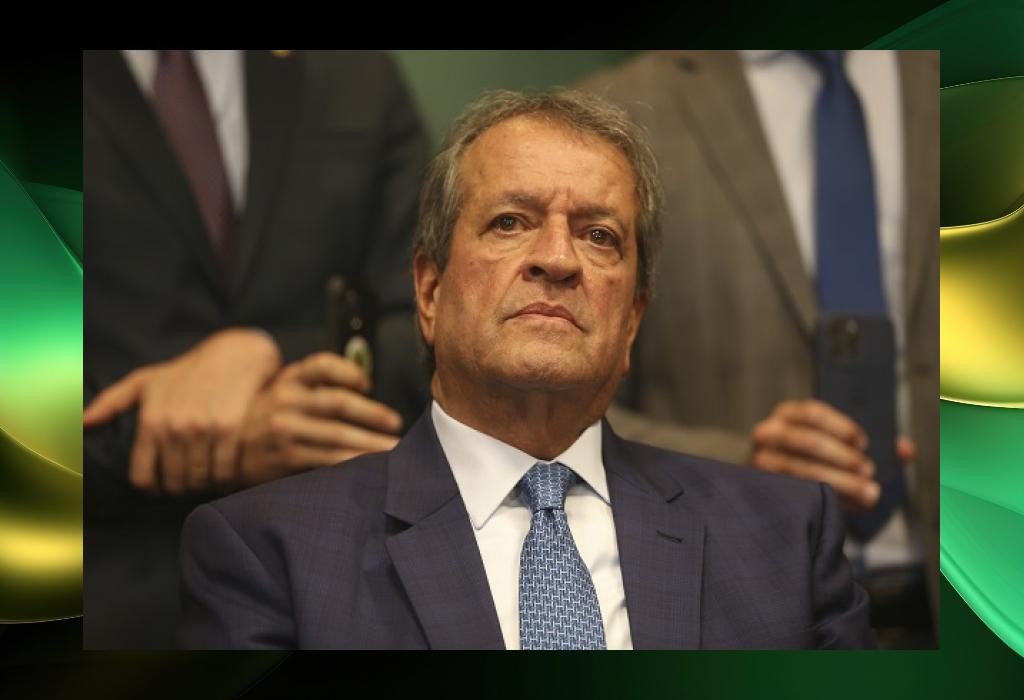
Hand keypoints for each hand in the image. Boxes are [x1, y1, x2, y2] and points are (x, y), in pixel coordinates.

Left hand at [83, 328, 281, 494]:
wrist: (233, 355)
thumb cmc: (186, 371)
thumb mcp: (145, 381)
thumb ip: (111, 402)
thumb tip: (84, 423)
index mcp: (151, 421)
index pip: (142, 476)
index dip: (151, 487)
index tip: (160, 485)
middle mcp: (174, 427)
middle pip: (174, 482)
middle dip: (180, 487)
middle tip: (187, 482)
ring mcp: (202, 429)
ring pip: (199, 479)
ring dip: (202, 485)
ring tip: (206, 479)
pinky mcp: (229, 430)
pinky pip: (224, 470)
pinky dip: (225, 478)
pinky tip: (225, 472)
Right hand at [237, 351, 402, 485]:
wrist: (234, 447)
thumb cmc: (276, 414)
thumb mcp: (289, 389)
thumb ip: (321, 384)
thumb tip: (366, 386)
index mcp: (291, 378)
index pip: (322, 365)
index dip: (349, 372)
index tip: (369, 384)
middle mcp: (287, 401)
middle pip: (338, 403)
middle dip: (373, 414)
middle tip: (397, 424)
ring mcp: (285, 431)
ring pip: (337, 436)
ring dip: (370, 444)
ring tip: (394, 450)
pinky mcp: (287, 458)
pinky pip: (327, 460)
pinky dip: (352, 463)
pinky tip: (370, 467)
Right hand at [749, 399, 883, 511]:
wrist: (781, 490)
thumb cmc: (815, 461)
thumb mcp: (841, 447)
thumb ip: (876, 445)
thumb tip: (906, 449)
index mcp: (789, 414)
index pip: (813, 412)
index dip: (842, 426)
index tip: (865, 443)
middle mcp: (768, 432)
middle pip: (809, 441)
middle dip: (844, 458)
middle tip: (870, 472)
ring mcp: (761, 459)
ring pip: (802, 470)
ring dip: (840, 482)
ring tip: (868, 493)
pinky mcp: (761, 485)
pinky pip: (794, 491)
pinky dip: (824, 498)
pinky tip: (846, 505)